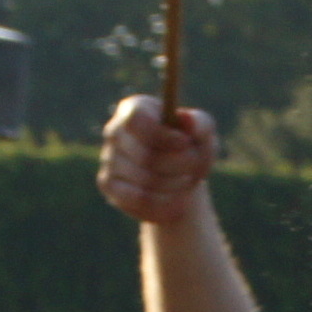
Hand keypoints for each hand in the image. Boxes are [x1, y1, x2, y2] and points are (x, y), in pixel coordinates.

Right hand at [99, 97, 217, 224]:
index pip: (138, 119)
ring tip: (186, 184)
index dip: (163, 135)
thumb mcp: (203, 136)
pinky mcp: (108, 183)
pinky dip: (162, 203)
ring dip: (174, 186)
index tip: (186, 144)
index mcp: (135, 108)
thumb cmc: (190, 151)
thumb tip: (186, 119)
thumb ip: (201, 124)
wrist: (178, 180)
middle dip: (179, 167)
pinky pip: (137, 198)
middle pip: (146, 155)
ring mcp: (108, 157)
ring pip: (144, 179)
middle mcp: (115, 130)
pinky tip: (174, 200)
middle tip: (195, 171)